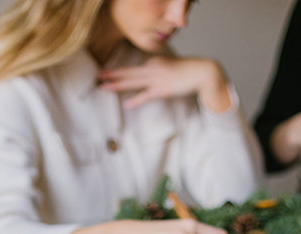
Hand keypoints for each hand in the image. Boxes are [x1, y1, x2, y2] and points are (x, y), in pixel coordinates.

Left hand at [97, 56, 231, 111]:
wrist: (203, 73)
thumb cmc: (188, 72)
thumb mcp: (169, 68)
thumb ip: (157, 73)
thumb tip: (148, 82)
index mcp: (154, 62)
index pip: (134, 68)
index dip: (120, 72)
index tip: (107, 74)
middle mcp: (153, 68)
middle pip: (128, 72)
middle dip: (112, 74)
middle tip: (97, 76)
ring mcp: (157, 79)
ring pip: (132, 81)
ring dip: (117, 84)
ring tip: (103, 87)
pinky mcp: (163, 89)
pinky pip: (146, 95)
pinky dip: (136, 100)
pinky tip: (127, 104)